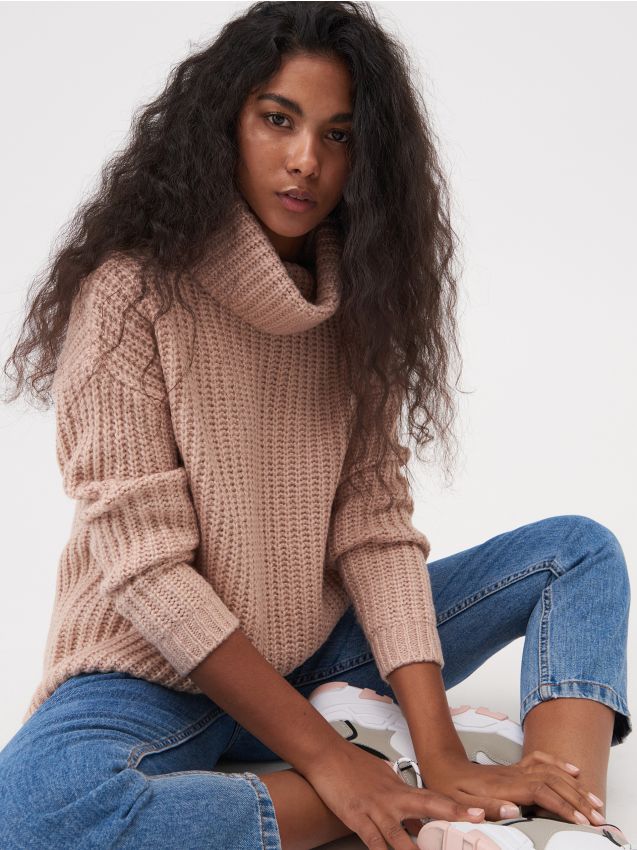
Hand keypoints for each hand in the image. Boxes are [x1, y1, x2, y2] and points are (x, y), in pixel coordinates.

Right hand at [301, 741, 486, 849]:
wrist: (326, 754)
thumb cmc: (352, 765)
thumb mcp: (383, 779)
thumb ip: (401, 798)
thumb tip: (415, 817)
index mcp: (400, 789)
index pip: (435, 799)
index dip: (458, 808)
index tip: (479, 814)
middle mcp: (393, 799)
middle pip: (429, 808)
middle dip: (453, 818)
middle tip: (474, 824)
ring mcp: (375, 809)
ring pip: (401, 837)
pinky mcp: (357, 818)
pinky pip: (373, 842)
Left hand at [420, 749, 604, 824]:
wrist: (441, 762)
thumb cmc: (449, 786)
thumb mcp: (459, 802)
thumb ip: (486, 807)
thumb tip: (514, 810)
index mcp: (503, 785)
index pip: (540, 792)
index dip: (561, 805)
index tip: (579, 820)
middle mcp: (513, 774)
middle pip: (552, 782)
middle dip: (576, 798)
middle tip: (597, 816)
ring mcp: (515, 768)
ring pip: (551, 772)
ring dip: (574, 785)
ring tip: (594, 801)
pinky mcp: (515, 767)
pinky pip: (541, 760)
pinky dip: (559, 764)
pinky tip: (573, 771)